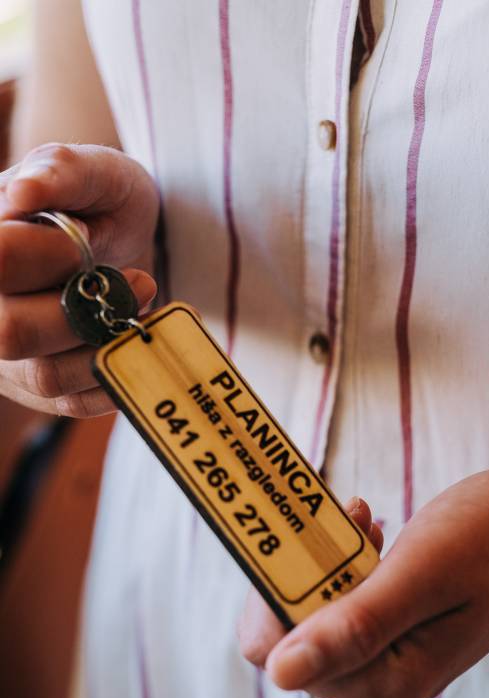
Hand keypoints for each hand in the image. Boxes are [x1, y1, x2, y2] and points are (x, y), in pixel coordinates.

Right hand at [0, 143, 158, 415]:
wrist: (119, 239)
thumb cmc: (100, 201)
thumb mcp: (93, 172)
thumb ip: (63, 173)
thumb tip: (27, 193)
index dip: (49, 256)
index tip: (89, 238)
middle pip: (10, 333)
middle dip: (83, 311)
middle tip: (139, 283)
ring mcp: (5, 356)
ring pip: (46, 376)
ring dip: (108, 345)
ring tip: (141, 307)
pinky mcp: (39, 388)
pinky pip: (77, 402)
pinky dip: (119, 372)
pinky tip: (136, 337)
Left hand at [239, 463, 488, 697]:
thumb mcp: (423, 575)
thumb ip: (357, 626)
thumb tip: (280, 672)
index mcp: (383, 686)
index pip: (279, 652)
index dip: (277, 593)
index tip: (302, 539)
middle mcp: (374, 684)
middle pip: (286, 633)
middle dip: (303, 573)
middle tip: (346, 525)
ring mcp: (377, 659)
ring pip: (305, 610)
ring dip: (323, 561)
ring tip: (364, 522)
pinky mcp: (381, 632)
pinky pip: (332, 599)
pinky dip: (341, 559)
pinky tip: (371, 532)